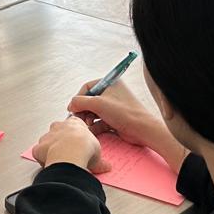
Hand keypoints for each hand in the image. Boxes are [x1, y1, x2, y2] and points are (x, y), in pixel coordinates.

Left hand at [32, 117, 102, 170]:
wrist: (72, 153)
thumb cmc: (85, 147)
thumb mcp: (98, 153)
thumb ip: (100, 160)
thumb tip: (106, 167)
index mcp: (74, 123)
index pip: (74, 124)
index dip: (76, 134)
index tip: (80, 143)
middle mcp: (58, 126)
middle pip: (58, 131)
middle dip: (62, 140)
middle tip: (70, 153)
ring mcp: (47, 136)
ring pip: (47, 142)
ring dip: (51, 150)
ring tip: (61, 161)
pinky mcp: (38, 147)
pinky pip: (38, 153)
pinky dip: (42, 159)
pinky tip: (50, 165)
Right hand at [69, 80, 186, 171]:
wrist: (142, 129)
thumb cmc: (125, 113)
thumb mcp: (98, 103)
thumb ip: (80, 102)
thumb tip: (71, 105)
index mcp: (110, 83)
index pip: (87, 87)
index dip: (79, 97)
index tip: (73, 108)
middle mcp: (112, 93)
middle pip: (89, 100)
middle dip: (82, 110)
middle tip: (78, 118)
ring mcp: (113, 107)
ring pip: (93, 111)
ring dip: (87, 118)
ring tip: (87, 124)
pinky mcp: (114, 119)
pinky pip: (99, 121)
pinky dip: (94, 126)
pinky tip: (93, 130)